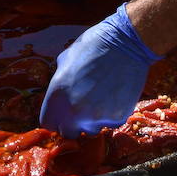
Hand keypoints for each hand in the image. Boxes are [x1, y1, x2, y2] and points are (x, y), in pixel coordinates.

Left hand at [40, 3, 162, 136]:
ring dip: (92, 119)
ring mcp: (97, 117)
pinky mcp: (117, 117)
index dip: (56, 118)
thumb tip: (58, 96)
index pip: (48, 123)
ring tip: (101, 98)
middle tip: (82, 108)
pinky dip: (110, 114)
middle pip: (67, 132)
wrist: (127, 43)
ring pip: (90, 130)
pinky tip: (114, 95)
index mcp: (57, 96)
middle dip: (72, 123)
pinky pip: (109, 123)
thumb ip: (58, 83)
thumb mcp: (66, 59)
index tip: (63, 113)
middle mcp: (74, 111)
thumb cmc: (94, 45)